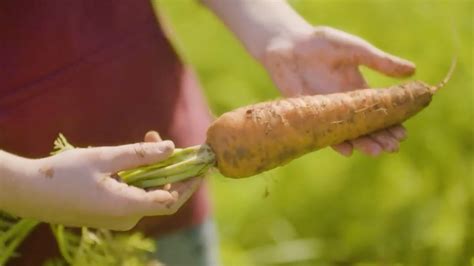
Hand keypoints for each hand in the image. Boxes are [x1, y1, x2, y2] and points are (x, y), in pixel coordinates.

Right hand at [1, 135, 199, 230]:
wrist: (27, 192)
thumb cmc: (63, 174)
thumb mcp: (104, 158)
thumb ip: (140, 154)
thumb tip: (171, 148)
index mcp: (127, 208)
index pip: (172, 199)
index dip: (190, 182)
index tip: (201, 163)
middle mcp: (126, 217)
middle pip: (162, 194)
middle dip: (171, 168)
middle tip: (170, 141)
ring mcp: (117, 217)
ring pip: (147, 192)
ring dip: (153, 168)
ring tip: (150, 139)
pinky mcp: (108, 212)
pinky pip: (133, 194)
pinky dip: (140, 175)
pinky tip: (135, 156)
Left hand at [261, 26, 414, 155]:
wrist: (290, 45)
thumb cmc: (322, 43)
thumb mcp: (356, 50)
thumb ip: (381, 62)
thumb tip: (413, 70)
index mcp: (358, 90)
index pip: (379, 111)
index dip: (392, 122)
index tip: (404, 133)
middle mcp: (344, 105)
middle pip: (366, 126)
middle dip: (381, 137)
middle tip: (394, 147)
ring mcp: (327, 112)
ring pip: (348, 132)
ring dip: (363, 143)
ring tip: (377, 151)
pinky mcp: (309, 115)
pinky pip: (324, 132)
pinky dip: (336, 142)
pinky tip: (348, 150)